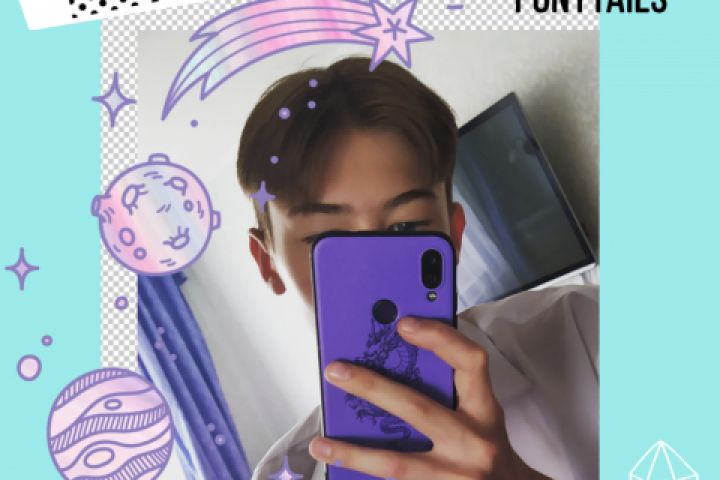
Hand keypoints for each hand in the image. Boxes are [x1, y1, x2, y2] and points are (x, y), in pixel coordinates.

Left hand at [308, 316, 548, 479]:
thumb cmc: (488, 449)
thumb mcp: (482, 415)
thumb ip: (451, 389)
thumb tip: (395, 361)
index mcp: (485, 410)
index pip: (471, 361)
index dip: (439, 337)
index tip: (403, 323)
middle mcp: (475, 442)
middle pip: (417, 408)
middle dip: (371, 387)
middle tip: (335, 371)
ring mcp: (457, 476)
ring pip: (398, 463)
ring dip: (354, 453)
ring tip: (322, 443)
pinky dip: (366, 476)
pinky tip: (340, 471)